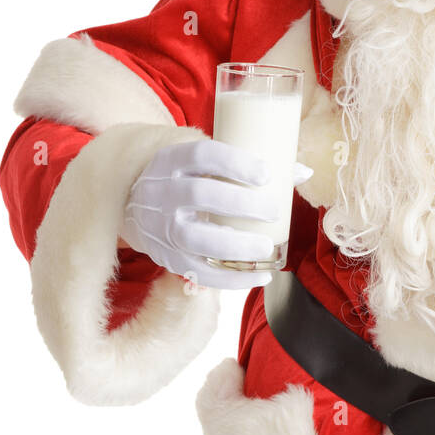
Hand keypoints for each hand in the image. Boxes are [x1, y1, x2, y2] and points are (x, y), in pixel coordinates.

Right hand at [122, 138, 313, 289]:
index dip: (235, 164)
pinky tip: (261, 276)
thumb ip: (248, 165)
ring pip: (195, 238)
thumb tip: (303, 172)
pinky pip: (197, 273)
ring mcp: (161, 227)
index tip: (267, 174)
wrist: (131, 205)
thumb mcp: (203, 162)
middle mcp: (161, 192)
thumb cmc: (185, 178)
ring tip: (267, 247)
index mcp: (173, 160)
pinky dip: (231, 279)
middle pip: (199, 195)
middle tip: (274, 210)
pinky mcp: (166, 257)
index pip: (202, 155)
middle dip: (241, 204)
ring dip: (235, 246)